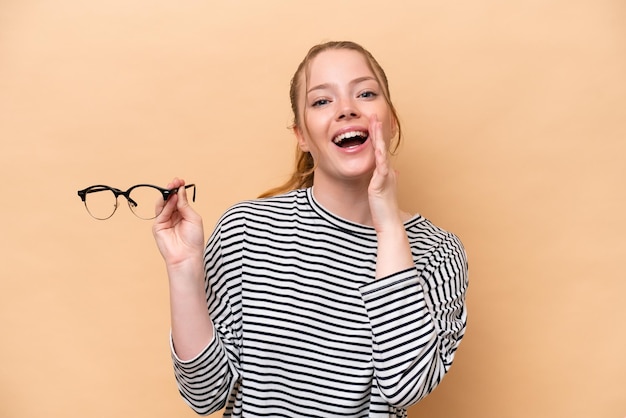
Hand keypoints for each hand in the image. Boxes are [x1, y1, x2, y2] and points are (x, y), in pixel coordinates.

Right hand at [152, 178, 204, 268]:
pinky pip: (161, 212)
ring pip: (164, 204)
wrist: (187, 255)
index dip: (179, 189)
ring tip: (173, 186)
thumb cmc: (194, 239)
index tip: (181, 181)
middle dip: (172, 189)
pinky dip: (166, 205)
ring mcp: (165, 221)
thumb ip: (185, 204)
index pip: (179, 199)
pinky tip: (172, 198)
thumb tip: (180, 190)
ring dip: (167, 195)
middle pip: (170, 199)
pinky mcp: (158, 226)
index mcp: (183, 214)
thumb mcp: (193, 218)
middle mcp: (173, 216)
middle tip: (175, 181)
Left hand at [368, 115, 401, 232]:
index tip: (374, 123)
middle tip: (374, 116)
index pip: (381, 150)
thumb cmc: (384, 209)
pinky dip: (379, 158)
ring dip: (378, 139)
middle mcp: (387, 172)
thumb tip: (393, 171)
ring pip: (382, 154)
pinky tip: (377, 149)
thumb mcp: (385, 190)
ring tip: (375, 125)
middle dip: (378, 131)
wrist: (389, 223)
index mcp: (386, 172)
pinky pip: (380, 169)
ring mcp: (385, 178)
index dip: (378, 137)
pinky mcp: (380, 186)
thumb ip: (388, 179)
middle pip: (382, 147)